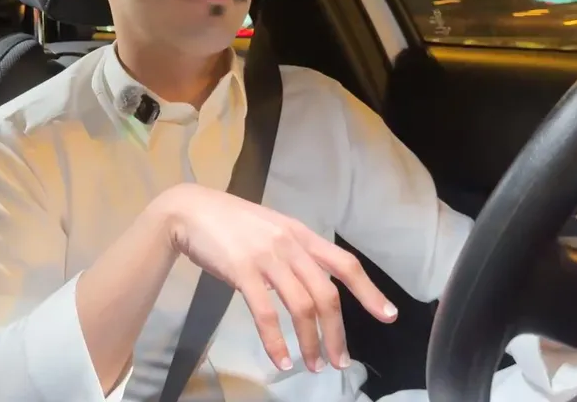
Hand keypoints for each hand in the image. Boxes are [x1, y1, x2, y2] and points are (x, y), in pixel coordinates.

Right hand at [155, 183, 397, 372]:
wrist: (188, 211)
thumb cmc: (228, 222)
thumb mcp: (270, 231)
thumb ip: (291, 254)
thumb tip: (307, 288)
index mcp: (300, 234)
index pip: (345, 263)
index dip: (369, 291)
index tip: (388, 315)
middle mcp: (290, 245)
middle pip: (327, 294)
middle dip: (337, 333)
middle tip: (340, 362)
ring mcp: (266, 257)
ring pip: (301, 307)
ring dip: (311, 342)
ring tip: (313, 365)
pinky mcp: (242, 270)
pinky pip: (265, 313)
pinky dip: (276, 340)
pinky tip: (280, 359)